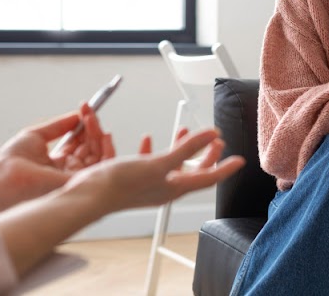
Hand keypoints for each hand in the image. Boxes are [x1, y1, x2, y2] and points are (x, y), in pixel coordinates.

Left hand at [0, 103, 115, 199]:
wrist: (4, 177)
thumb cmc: (11, 162)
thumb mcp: (36, 135)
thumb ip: (58, 126)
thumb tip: (76, 116)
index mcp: (57, 164)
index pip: (79, 144)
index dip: (84, 126)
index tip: (85, 110)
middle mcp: (68, 172)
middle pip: (90, 148)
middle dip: (92, 127)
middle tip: (88, 111)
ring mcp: (75, 178)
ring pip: (99, 156)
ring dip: (99, 135)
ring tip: (92, 119)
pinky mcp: (81, 182)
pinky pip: (103, 167)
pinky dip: (108, 150)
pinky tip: (105, 135)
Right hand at [65, 128, 244, 213]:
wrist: (87, 196)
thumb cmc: (121, 184)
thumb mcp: (159, 163)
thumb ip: (187, 148)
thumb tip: (212, 134)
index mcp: (175, 187)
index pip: (208, 177)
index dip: (225, 167)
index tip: (240, 160)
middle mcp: (165, 188)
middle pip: (194, 172)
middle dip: (206, 155)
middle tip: (217, 140)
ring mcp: (149, 185)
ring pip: (173, 166)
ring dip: (181, 149)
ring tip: (185, 131)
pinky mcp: (134, 179)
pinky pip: (150, 163)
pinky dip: (153, 150)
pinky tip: (148, 139)